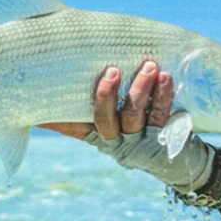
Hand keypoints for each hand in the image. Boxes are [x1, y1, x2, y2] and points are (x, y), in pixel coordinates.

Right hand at [39, 60, 172, 139]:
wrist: (178, 154)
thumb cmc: (135, 117)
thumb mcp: (111, 111)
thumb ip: (86, 102)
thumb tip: (50, 78)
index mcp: (95, 132)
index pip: (71, 125)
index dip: (55, 118)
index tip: (42, 108)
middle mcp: (113, 138)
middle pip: (104, 120)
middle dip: (106, 96)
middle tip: (112, 71)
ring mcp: (136, 138)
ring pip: (133, 115)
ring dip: (140, 89)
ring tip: (149, 66)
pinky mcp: (161, 134)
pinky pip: (159, 115)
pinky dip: (162, 95)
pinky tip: (164, 77)